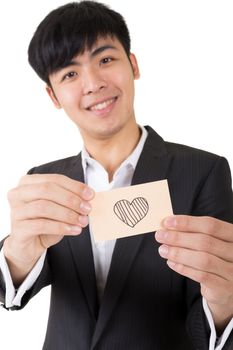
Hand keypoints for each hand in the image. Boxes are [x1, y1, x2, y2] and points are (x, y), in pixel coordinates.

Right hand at [4, 174, 93, 283]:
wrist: (29, 245)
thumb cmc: (45, 222)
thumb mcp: (59, 207)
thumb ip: (70, 199)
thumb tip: (88, 196)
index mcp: (28, 183)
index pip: (54, 179)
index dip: (74, 186)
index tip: (90, 195)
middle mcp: (18, 194)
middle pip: (47, 190)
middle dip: (71, 199)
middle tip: (87, 209)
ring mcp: (16, 211)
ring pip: (44, 207)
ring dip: (67, 214)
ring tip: (82, 221)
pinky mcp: (18, 229)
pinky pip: (41, 225)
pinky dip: (61, 227)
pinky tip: (74, 230)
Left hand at [155, 215, 232, 330]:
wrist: (229, 289)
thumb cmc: (216, 259)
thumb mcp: (212, 243)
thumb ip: (195, 233)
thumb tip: (168, 226)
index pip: (211, 225)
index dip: (187, 222)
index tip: (167, 222)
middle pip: (205, 242)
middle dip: (178, 238)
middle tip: (160, 236)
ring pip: (202, 259)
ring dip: (178, 253)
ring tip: (163, 250)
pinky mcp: (225, 288)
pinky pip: (201, 276)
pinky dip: (183, 268)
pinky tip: (171, 263)